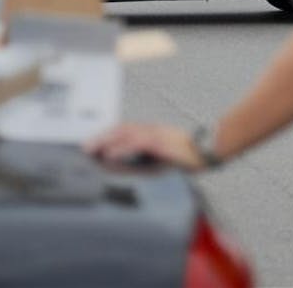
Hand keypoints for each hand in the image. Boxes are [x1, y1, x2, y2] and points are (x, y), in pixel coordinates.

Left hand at [85, 123, 205, 170]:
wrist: (207, 151)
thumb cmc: (188, 156)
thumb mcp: (163, 157)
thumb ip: (147, 158)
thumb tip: (128, 164)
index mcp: (151, 132)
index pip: (124, 130)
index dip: (107, 135)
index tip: (93, 143)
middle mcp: (151, 130)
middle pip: (120, 129)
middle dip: (101, 136)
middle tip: (85, 147)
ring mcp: (155, 135)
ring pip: (124, 133)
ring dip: (105, 141)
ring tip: (91, 149)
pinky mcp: (159, 143)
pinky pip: (135, 144)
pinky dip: (120, 148)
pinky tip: (110, 154)